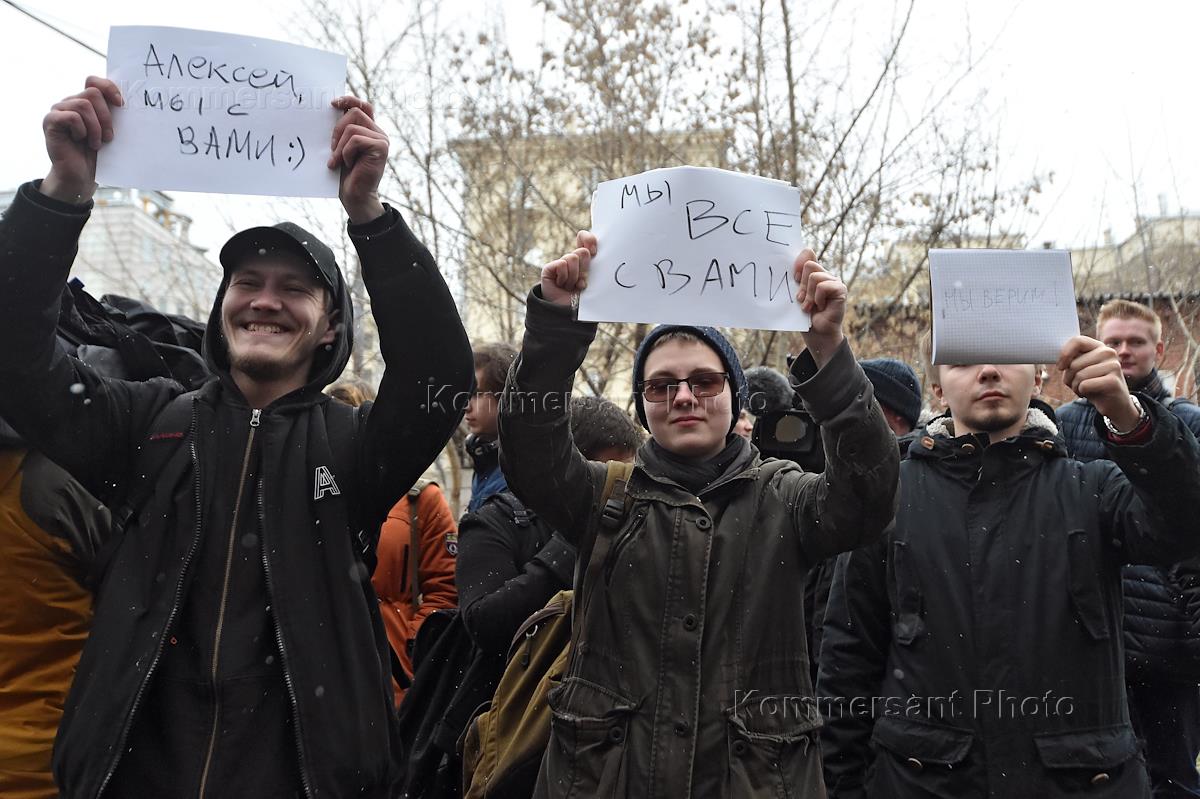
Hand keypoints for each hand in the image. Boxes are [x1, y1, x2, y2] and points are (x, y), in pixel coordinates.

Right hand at [41, 76, 122, 204]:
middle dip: (106, 116)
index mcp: (86, 102)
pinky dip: (82, 130)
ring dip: (95, 127)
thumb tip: (130, 104)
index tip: (122, 104)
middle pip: (92, 93)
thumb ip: (114, 116)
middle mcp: (70, 102)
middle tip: (109, 137)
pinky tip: (81, 141)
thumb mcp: (110, 132)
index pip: (94, 81)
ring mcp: (58, 111)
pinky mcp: (50, 122)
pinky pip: (71, 116)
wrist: (81, 177)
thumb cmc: (98, 156)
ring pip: (83, 104)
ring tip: (96, 143)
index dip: (109, 87)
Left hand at [329, 96, 387, 223]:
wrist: (354, 196)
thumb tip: (331, 109)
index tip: (333, 104)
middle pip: (354, 112)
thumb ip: (341, 130)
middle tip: (331, 149)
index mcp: (369, 130)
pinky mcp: (381, 148)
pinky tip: (349, 165)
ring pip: (352, 127)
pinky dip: (346, 152)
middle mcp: (378, 132)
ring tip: (338, 161)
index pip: (363, 106)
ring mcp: (382, 139)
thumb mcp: (340, 147)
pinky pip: (356, 139)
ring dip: (339, 146)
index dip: (349, 99)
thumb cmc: (345, 174)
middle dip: (337, 129)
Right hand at [540, 230, 596, 305]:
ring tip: (571, 287)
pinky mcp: (549, 269)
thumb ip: (596, 267)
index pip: (585, 239)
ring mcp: (560, 265)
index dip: (589, 240)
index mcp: (584, 261)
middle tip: (582, 281)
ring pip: (572, 258)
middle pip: (582, 251)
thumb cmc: (583, 301)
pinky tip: (561, 285)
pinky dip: (564, 277)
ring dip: (574, 276)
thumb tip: (595, 251)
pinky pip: (561, 265)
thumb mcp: (594, 282)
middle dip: (585, 268)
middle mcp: (571, 261)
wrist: (567, 314)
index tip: (595, 252)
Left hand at [794, 249, 845, 367]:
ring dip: (808, 295)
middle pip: (808, 265)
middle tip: (801, 300)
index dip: (797, 264)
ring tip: (809, 307)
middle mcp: (825, 275)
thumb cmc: (805, 317)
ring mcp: (834, 282)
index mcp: (814, 274)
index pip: (807, 254)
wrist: (816, 335)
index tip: (793, 278)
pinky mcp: (840, 290)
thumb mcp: (797, 294)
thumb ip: (799, 276)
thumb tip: (804, 252)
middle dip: (801, 285)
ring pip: (814, 276)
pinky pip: (823, 286)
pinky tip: (820, 307)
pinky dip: (817, 298)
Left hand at [1057, 336, 1139, 430]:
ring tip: (1084, 389)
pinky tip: (1090, 394)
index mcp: (1099, 346)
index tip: (1061, 367)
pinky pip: (1085, 385)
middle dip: (1069, 378)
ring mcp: (1113, 365)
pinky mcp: (1113, 381)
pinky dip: (1082, 392)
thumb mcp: (1080, 369)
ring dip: (1075, 386)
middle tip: (1077, 384)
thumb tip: (1059, 361)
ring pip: (1079, 375)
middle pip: (1074, 363)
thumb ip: (1071, 360)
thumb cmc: (1093, 385)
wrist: (1114, 404)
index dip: (1064, 354)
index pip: (1077, 341)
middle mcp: (1108, 352)